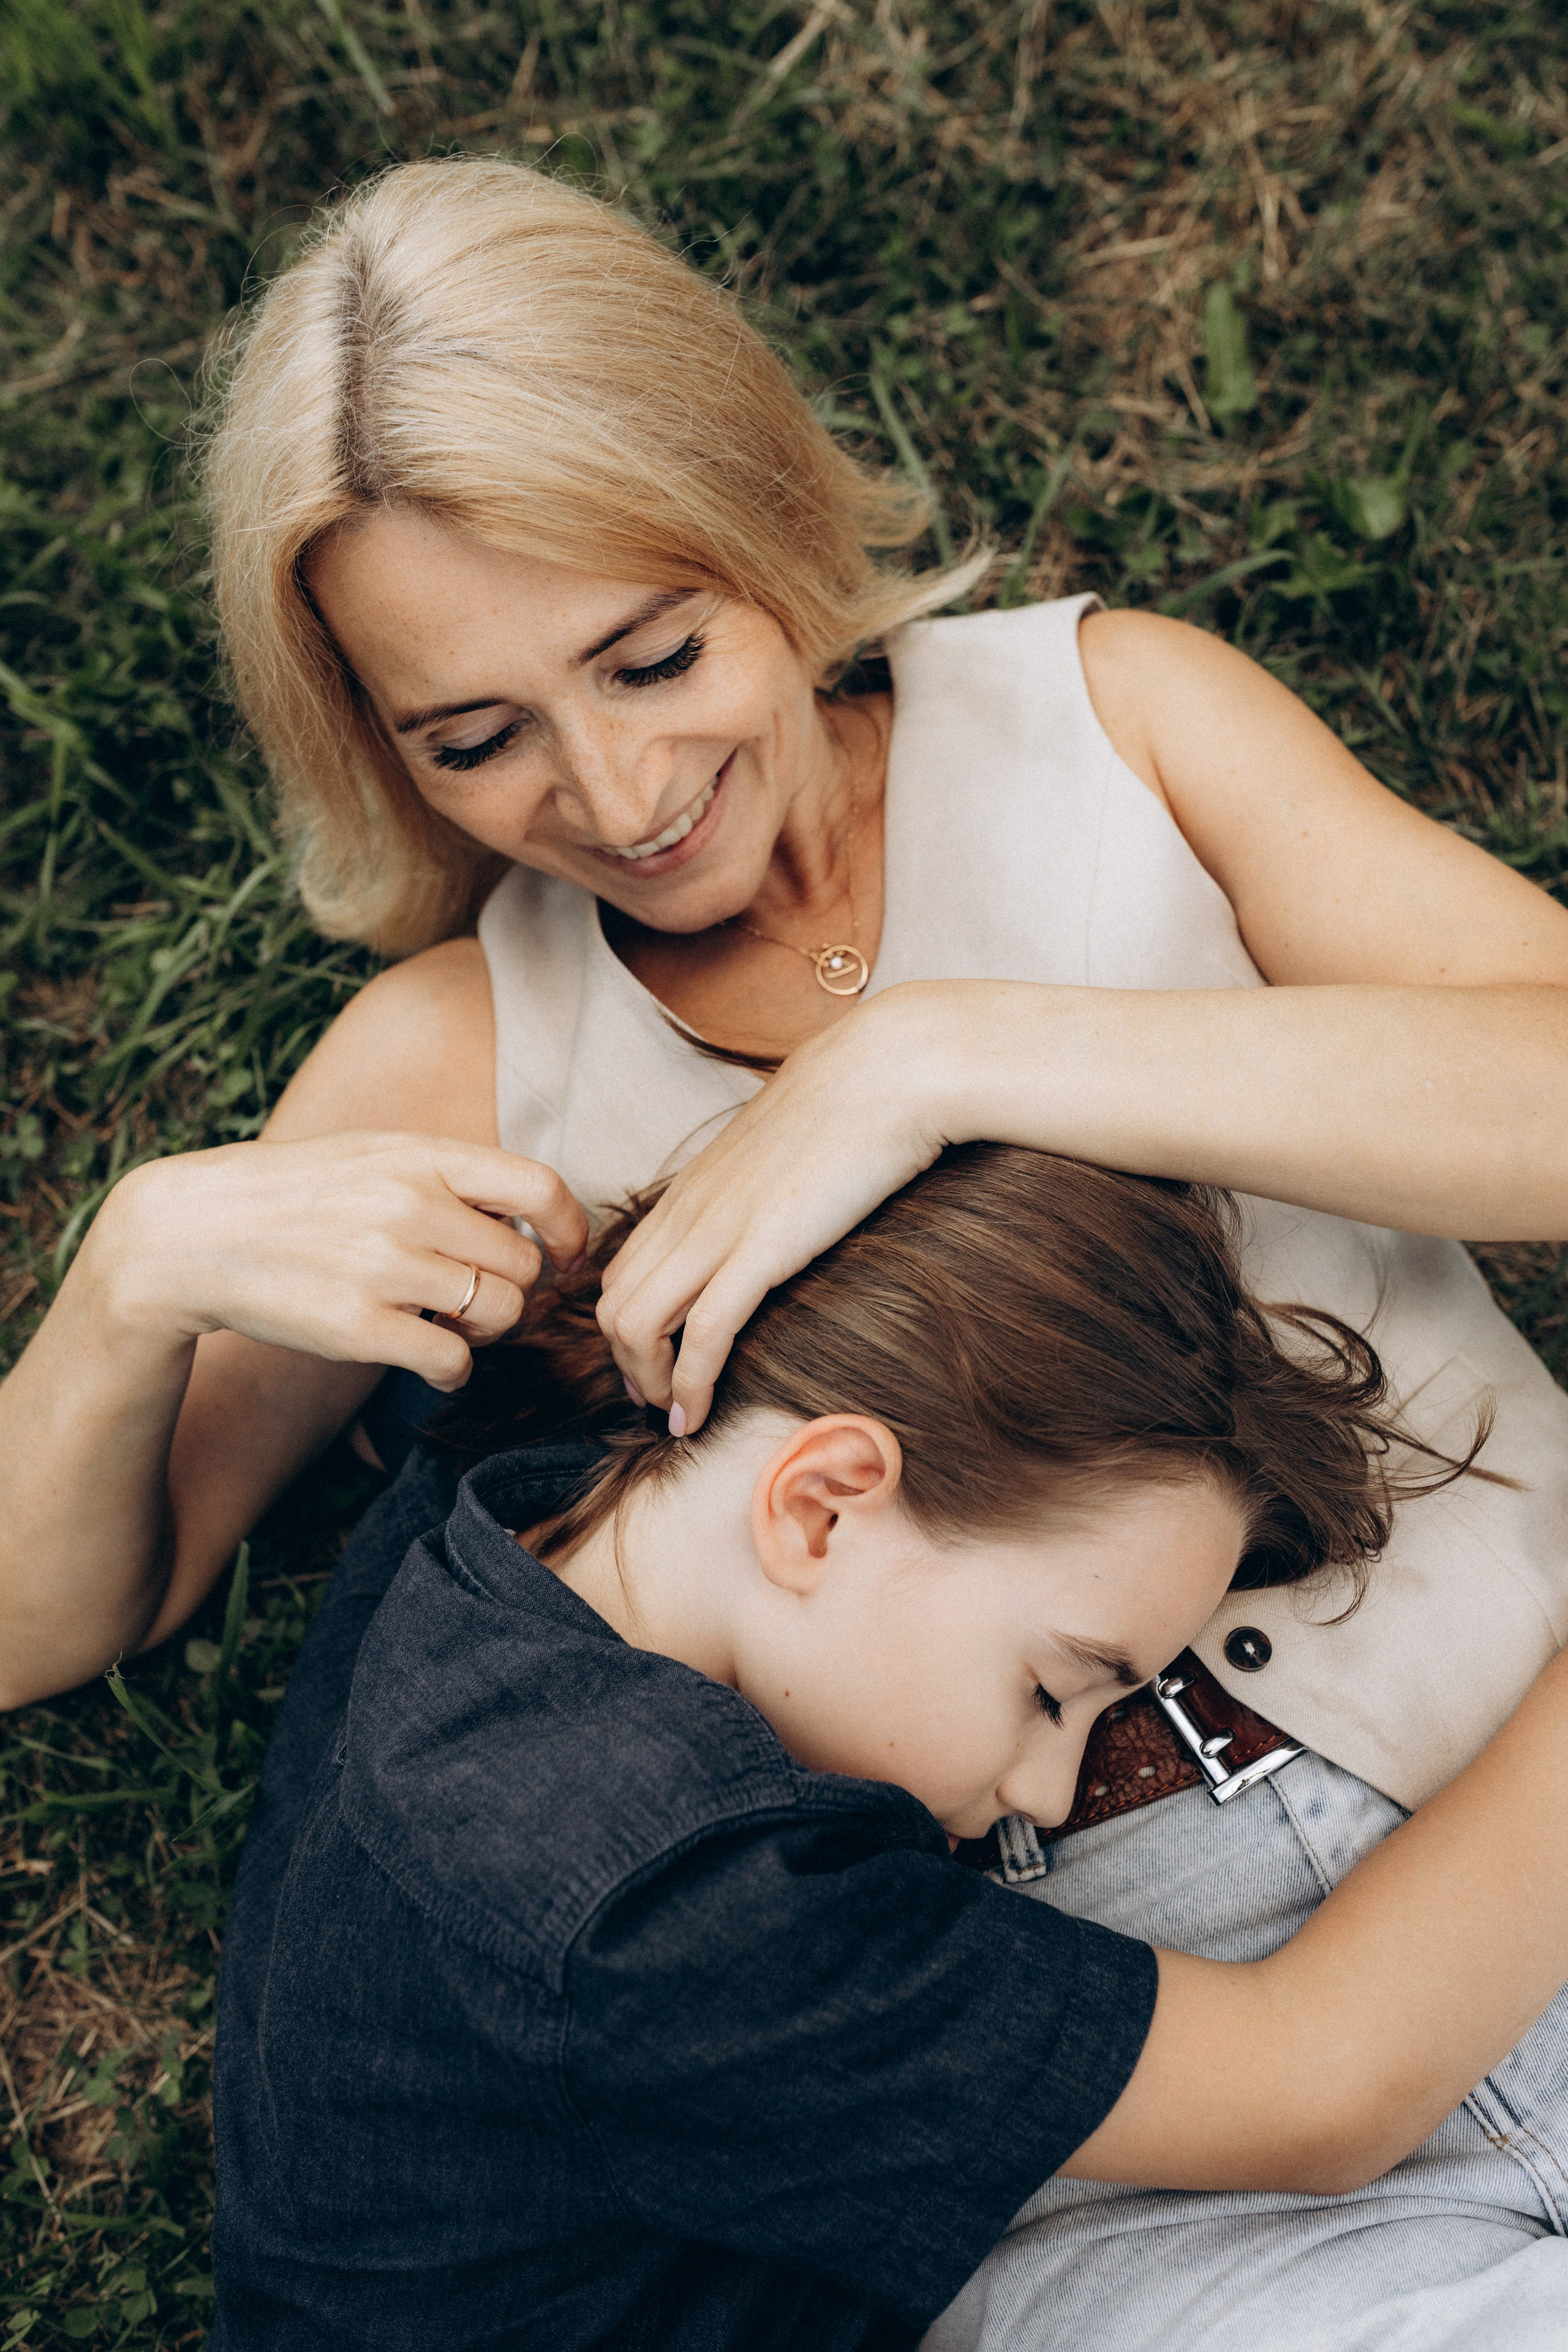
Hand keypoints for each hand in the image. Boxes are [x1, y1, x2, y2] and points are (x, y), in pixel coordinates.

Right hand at [94, 1131, 589, 1390]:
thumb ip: (451, 1176)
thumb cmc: (298, 1195)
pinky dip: (454, 1372)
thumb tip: (537, 1213)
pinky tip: (432, 1363)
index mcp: (420, 1156)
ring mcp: (384, 1267)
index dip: (571, 1228)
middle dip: (514, 1289)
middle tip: (477, 1296)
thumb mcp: (376, 1155)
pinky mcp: (357, 1327)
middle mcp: (410, 1206)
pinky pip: (454, 1362)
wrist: (194, 1233)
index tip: (568, 1254)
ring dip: (487, 1330)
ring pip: (499, 1314)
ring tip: (450, 1324)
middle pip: (524, 1264)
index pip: (539, 1186)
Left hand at [596, 991, 949, 1431]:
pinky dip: (690, 1384)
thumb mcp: (784, 1148)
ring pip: (636, 1324)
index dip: (626, 1328)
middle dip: (627, 1365)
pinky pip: (702, 1333)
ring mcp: (719, 1229)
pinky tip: (699, 1412)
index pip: (622, 1269)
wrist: (891, 1070)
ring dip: (649, 1381)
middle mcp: (689, 1210)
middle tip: (661, 1401)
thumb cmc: (854, 1105)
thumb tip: (774, 1207)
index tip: (657, 1364)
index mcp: (693, 1188)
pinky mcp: (761, 1249)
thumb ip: (759, 1185)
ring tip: (677, 1414)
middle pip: (613, 1304)